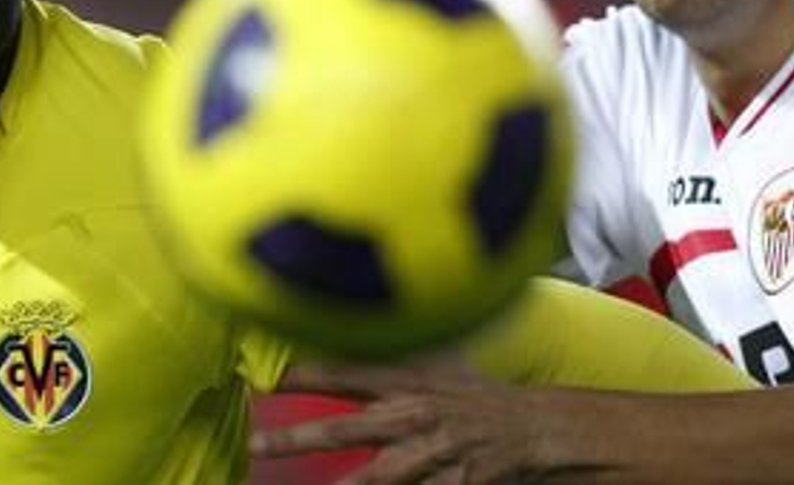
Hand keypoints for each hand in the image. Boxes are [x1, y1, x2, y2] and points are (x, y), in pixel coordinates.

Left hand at [251, 361, 557, 483]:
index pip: (344, 372)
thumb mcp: (438, 365)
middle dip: (297, 437)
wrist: (538, 426)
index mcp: (406, 381)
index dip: (301, 374)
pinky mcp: (457, 484)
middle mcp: (415, 415)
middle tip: (255, 442)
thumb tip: (351, 324)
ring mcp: (434, 454)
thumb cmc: (477, 397)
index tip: (261, 377)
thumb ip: (394, 357)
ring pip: (379, 475)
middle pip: (346, 428)